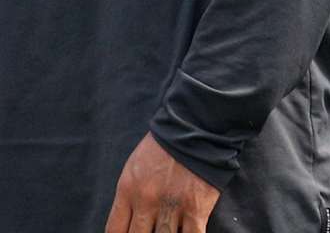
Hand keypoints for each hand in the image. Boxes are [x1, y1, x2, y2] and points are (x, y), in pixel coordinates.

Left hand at [104, 133, 219, 232]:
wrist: (196, 127)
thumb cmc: (164, 145)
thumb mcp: (135, 167)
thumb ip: (130, 194)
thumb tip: (130, 219)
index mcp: (128, 190)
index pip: (114, 231)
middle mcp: (147, 202)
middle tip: (149, 230)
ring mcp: (172, 206)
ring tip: (167, 229)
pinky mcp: (196, 208)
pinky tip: (187, 232)